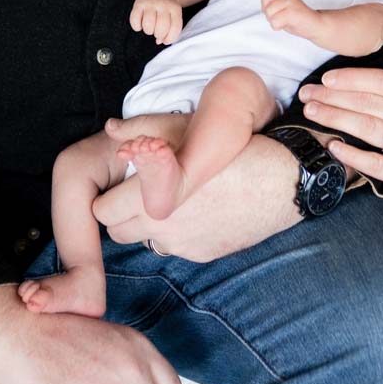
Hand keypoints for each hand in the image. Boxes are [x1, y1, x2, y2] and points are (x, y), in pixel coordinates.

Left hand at [95, 116, 300, 258]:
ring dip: (148, 226)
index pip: (101, 210)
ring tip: (168, 201)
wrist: (280, 180)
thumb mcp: (185, 130)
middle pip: (116, 231)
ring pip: (145, 242)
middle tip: (138, 194)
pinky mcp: (201, 254)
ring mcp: (182, 244)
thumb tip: (110, 129)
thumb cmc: (231, 149)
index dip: (108, 195)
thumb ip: (141, 131)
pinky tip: (197, 213)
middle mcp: (162, 225)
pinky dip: (178, 234)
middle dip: (121, 214)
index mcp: (150, 195)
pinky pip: (175, 247)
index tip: (121, 185)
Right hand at [131, 0, 183, 44]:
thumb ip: (170, 30)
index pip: (175, 28)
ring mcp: (150, 3)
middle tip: (157, 31)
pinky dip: (137, 26)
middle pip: (161, 28)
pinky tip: (140, 25)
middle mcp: (163, 5)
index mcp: (175, 9)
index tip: (166, 40)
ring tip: (149, 27)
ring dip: (148, 31)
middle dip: (159, 35)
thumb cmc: (167, 7)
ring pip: (148, 25)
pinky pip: (134, 20)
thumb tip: (159, 41)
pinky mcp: (138, 3)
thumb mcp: (173, 15)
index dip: (170, 38)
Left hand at [259, 0, 318, 40]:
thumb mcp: (285, 4)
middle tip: (279, 15)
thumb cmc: (300, 18)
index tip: (275, 7)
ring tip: (284, 21)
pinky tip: (286, 24)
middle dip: (268, 10)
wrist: (316, 25)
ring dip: (274, 20)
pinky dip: (278, 26)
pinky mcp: (291, 12)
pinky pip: (274, 21)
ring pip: (268, 11)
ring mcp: (290, 2)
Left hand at [296, 56, 382, 186]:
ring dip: (335, 119)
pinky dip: (353, 156)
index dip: (353, 78)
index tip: (327, 77)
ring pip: (368, 129)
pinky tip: (332, 145)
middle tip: (307, 93)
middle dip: (333, 96)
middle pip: (368, 104)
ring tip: (311, 111)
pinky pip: (376, 165)